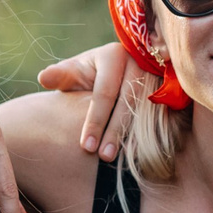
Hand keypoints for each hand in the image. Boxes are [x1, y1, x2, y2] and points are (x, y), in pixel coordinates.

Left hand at [36, 43, 150, 162]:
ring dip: (131, 136)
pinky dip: (147, 134)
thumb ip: (61, 75)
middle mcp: (139, 62)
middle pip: (128, 103)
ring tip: (116, 158)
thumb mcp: (74, 71)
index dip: (95, 121)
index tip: (85, 146)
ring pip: (146, 110)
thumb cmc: (90, 73)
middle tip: (103, 157)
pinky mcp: (168, 89)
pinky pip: (160, 114)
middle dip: (115, 132)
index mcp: (114, 55)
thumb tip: (43, 77)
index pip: (105, 93)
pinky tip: (136, 152)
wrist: (119, 68)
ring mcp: (157, 76)